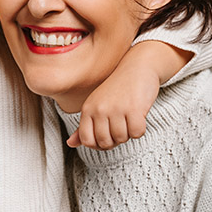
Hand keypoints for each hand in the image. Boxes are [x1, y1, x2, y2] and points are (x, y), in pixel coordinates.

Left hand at [68, 40, 189, 149]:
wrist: (137, 66)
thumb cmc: (117, 88)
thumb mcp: (96, 105)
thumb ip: (85, 126)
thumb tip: (70, 143)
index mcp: (87, 108)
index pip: (87, 140)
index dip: (99, 144)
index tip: (108, 135)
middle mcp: (99, 109)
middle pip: (105, 142)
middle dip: (116, 139)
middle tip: (121, 125)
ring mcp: (116, 109)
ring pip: (122, 139)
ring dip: (128, 133)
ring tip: (129, 117)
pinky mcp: (134, 109)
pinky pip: (136, 133)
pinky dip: (140, 129)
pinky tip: (138, 116)